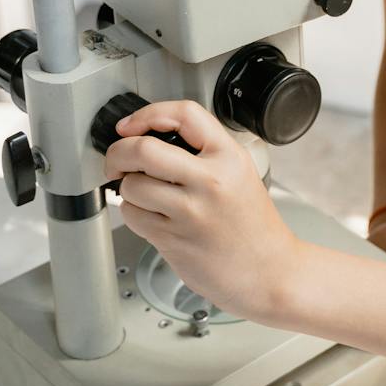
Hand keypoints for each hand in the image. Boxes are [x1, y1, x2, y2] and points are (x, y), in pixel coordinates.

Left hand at [103, 100, 300, 324]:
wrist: (269, 271)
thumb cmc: (253, 226)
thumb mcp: (240, 172)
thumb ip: (203, 151)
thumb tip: (150, 136)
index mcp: (229, 157)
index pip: (183, 114)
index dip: (147, 114)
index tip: (131, 125)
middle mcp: (209, 181)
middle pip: (143, 149)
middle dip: (118, 152)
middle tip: (117, 159)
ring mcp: (189, 212)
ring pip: (131, 185)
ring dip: (127, 188)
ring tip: (144, 194)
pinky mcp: (173, 239)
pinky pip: (133, 214)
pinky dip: (133, 212)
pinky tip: (151, 215)